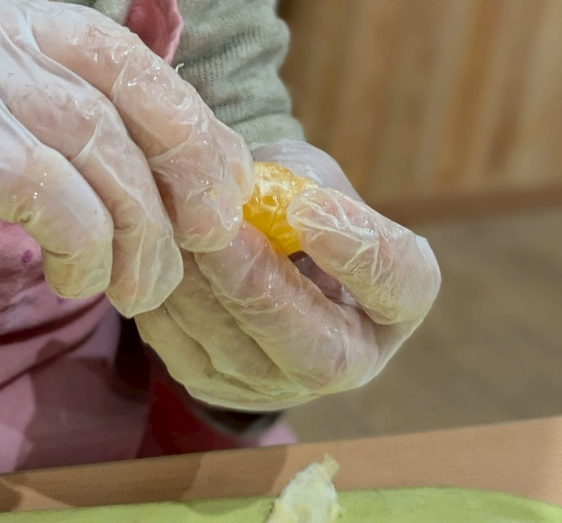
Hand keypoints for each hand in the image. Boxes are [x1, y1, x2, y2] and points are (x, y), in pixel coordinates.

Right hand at [0, 0, 251, 380]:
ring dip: (137, 227)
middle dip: (184, 163)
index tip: (219, 187)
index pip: (113, 47)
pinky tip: (71, 278)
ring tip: (135, 285)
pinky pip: (40, 187)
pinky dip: (81, 241)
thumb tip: (178, 164)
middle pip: (116, 80)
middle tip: (204, 237)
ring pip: (89, 140)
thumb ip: (51, 123)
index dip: (183, 117)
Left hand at [136, 139, 440, 410]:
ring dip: (204, 291)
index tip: (309, 208)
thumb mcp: (307, 173)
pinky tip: (158, 257)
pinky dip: (168, 305)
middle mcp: (353, 359)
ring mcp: (283, 384)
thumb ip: (299, 188)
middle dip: (263, 288)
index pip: (403, 287)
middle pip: (321, 353)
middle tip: (222, 230)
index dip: (360, 253)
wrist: (243, 224)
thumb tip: (279, 212)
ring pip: (242, 359)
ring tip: (175, 230)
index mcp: (396, 296)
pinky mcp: (219, 387)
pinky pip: (188, 357)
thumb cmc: (288, 194)